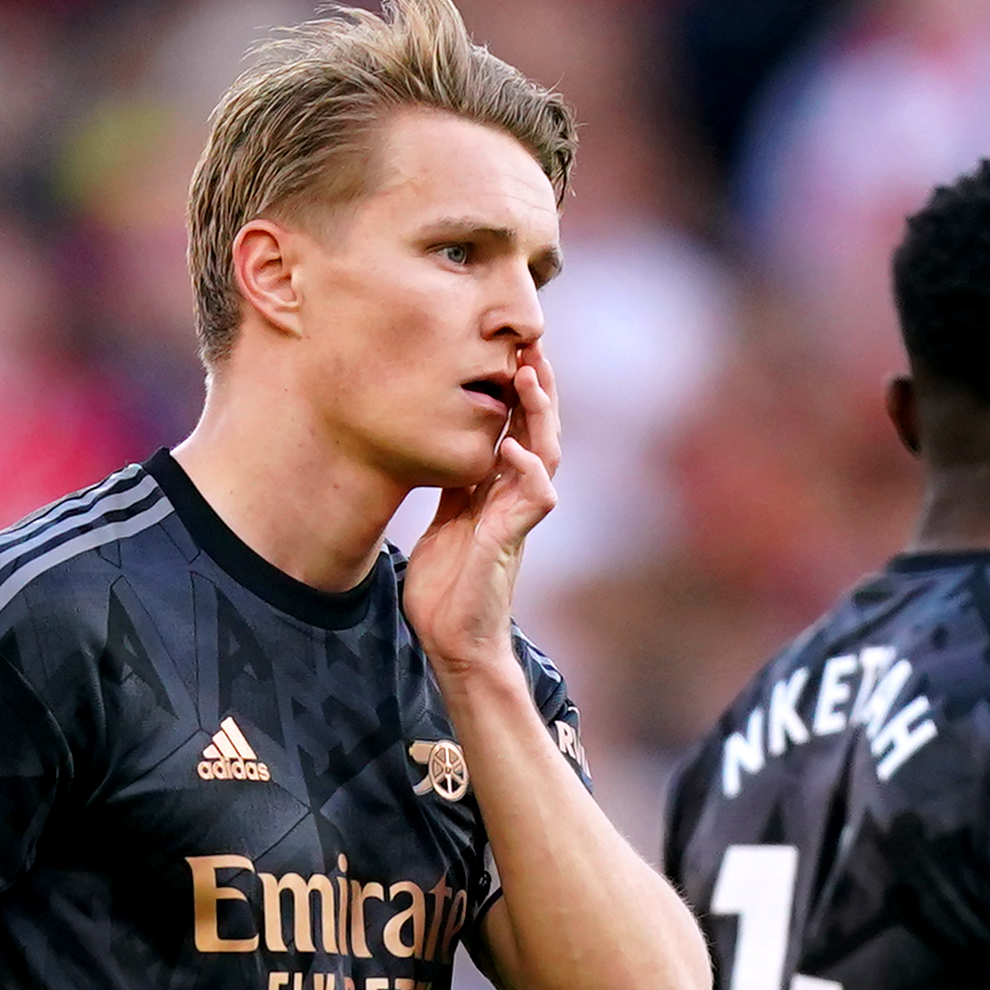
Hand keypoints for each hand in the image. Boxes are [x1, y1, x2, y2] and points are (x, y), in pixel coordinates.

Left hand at [403, 340, 560, 683]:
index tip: (509, 351)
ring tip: (529, 377)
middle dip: (537, 388)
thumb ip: (454, 489)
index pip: (515, 429)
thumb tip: (444, 449)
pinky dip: (527, 471)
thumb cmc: (447, 591)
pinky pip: (534, 500)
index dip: (516, 392)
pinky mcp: (511, 543)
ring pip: (545, 454)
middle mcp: (514, 499)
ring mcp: (517, 520)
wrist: (453, 644)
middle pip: (538, 431)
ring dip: (539, 416)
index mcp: (496, 492)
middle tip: (530, 345)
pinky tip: (512, 447)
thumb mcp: (444, 524)